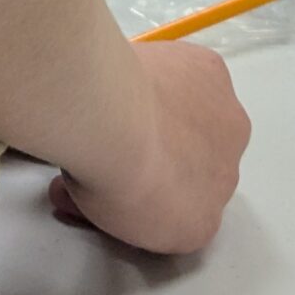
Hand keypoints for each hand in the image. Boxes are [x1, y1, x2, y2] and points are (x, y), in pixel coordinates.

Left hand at [51, 42, 249, 254]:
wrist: (112, 121)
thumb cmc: (104, 175)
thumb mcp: (99, 214)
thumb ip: (106, 204)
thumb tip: (67, 190)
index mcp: (200, 225)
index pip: (181, 208)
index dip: (150, 185)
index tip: (118, 169)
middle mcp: (227, 179)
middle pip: (198, 162)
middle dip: (167, 149)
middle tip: (121, 133)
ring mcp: (228, 123)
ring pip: (201, 114)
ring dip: (172, 107)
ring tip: (124, 95)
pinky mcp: (215, 74)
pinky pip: (194, 71)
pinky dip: (171, 69)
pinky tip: (140, 68)